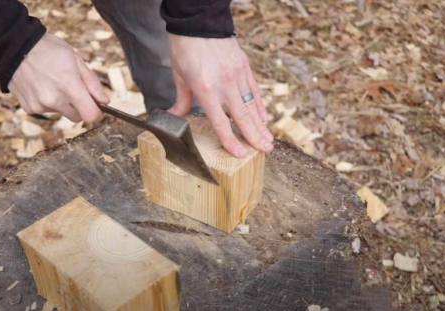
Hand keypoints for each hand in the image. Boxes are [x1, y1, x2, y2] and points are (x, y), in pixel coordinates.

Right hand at [8, 34, 108, 121]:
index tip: (97, 107)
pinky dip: (46, 102)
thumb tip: (105, 101)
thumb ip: (92, 83)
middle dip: (79, 106)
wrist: (15, 47)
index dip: (97, 113)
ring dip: (61, 103)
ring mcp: (40, 106)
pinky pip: (45, 111)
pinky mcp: (29, 108)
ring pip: (61, 113)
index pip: (90, 115)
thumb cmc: (48, 50)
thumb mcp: (76, 59)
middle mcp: (54, 100)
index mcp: (69, 86)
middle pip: (77, 117)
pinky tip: (40, 86)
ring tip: (52, 82)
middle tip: (72, 88)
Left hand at [167, 34, 273, 156]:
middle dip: (254, 137)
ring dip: (261, 125)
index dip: (231, 140)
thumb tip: (174, 116)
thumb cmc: (185, 48)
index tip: (240, 154)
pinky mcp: (244, 67)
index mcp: (205, 89)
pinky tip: (264, 118)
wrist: (198, 22)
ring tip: (269, 142)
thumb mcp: (179, 76)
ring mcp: (237, 75)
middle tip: (264, 152)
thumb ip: (182, 100)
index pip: (220, 122)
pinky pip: (255, 90)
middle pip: (242, 117)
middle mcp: (225, 84)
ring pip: (252, 105)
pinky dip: (260, 106)